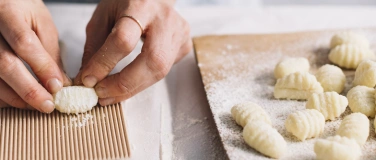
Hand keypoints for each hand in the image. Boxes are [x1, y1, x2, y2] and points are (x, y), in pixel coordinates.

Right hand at [0, 0, 70, 111]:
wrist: (1, 3)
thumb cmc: (21, 10)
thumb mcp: (41, 23)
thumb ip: (50, 52)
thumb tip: (61, 83)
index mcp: (8, 13)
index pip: (24, 43)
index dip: (42, 67)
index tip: (57, 86)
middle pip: (4, 64)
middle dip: (29, 90)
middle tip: (48, 104)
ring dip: (15, 97)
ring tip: (36, 105)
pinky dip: (2, 96)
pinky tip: (17, 100)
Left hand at [75, 0, 191, 104]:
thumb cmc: (127, 4)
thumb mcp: (103, 17)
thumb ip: (95, 47)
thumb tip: (87, 79)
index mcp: (141, 7)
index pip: (124, 39)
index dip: (105, 63)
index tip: (88, 80)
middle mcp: (165, 20)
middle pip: (152, 60)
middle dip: (125, 84)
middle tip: (102, 95)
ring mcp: (179, 34)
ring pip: (160, 71)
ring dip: (133, 88)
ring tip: (111, 94)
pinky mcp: (184, 46)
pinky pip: (164, 72)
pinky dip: (143, 81)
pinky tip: (130, 81)